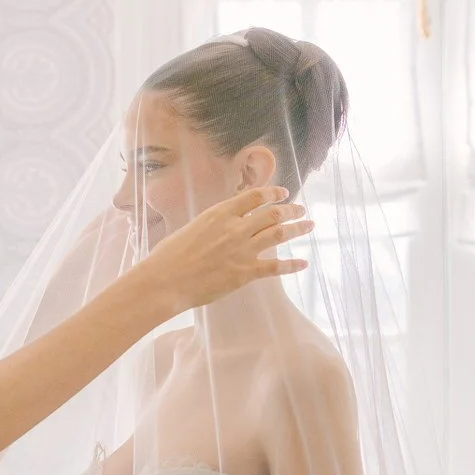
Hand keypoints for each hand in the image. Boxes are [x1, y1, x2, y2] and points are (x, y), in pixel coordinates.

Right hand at [142, 187, 310, 313]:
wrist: (165, 281)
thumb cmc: (168, 256)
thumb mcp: (191, 228)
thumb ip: (211, 224)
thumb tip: (220, 225)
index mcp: (220, 214)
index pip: (254, 196)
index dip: (273, 193)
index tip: (283, 193)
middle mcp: (235, 228)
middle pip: (272, 214)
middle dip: (291, 210)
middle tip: (301, 210)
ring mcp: (242, 250)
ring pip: (279, 235)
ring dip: (297, 229)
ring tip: (309, 226)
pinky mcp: (244, 273)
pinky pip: (275, 268)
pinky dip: (292, 265)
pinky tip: (303, 264)